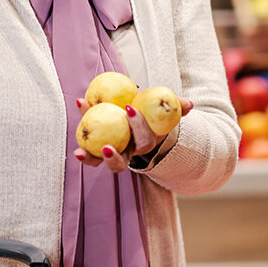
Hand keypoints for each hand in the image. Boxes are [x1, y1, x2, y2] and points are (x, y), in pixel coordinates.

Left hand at [72, 97, 193, 171]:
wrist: (139, 121)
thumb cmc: (153, 116)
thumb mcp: (166, 112)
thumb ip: (177, 108)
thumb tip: (188, 104)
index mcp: (144, 145)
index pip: (143, 141)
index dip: (137, 127)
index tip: (129, 108)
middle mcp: (127, 153)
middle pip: (120, 163)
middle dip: (113, 158)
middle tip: (106, 146)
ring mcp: (110, 152)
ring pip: (99, 161)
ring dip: (89, 158)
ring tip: (79, 152)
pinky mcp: (95, 146)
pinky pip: (86, 144)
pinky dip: (81, 129)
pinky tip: (79, 103)